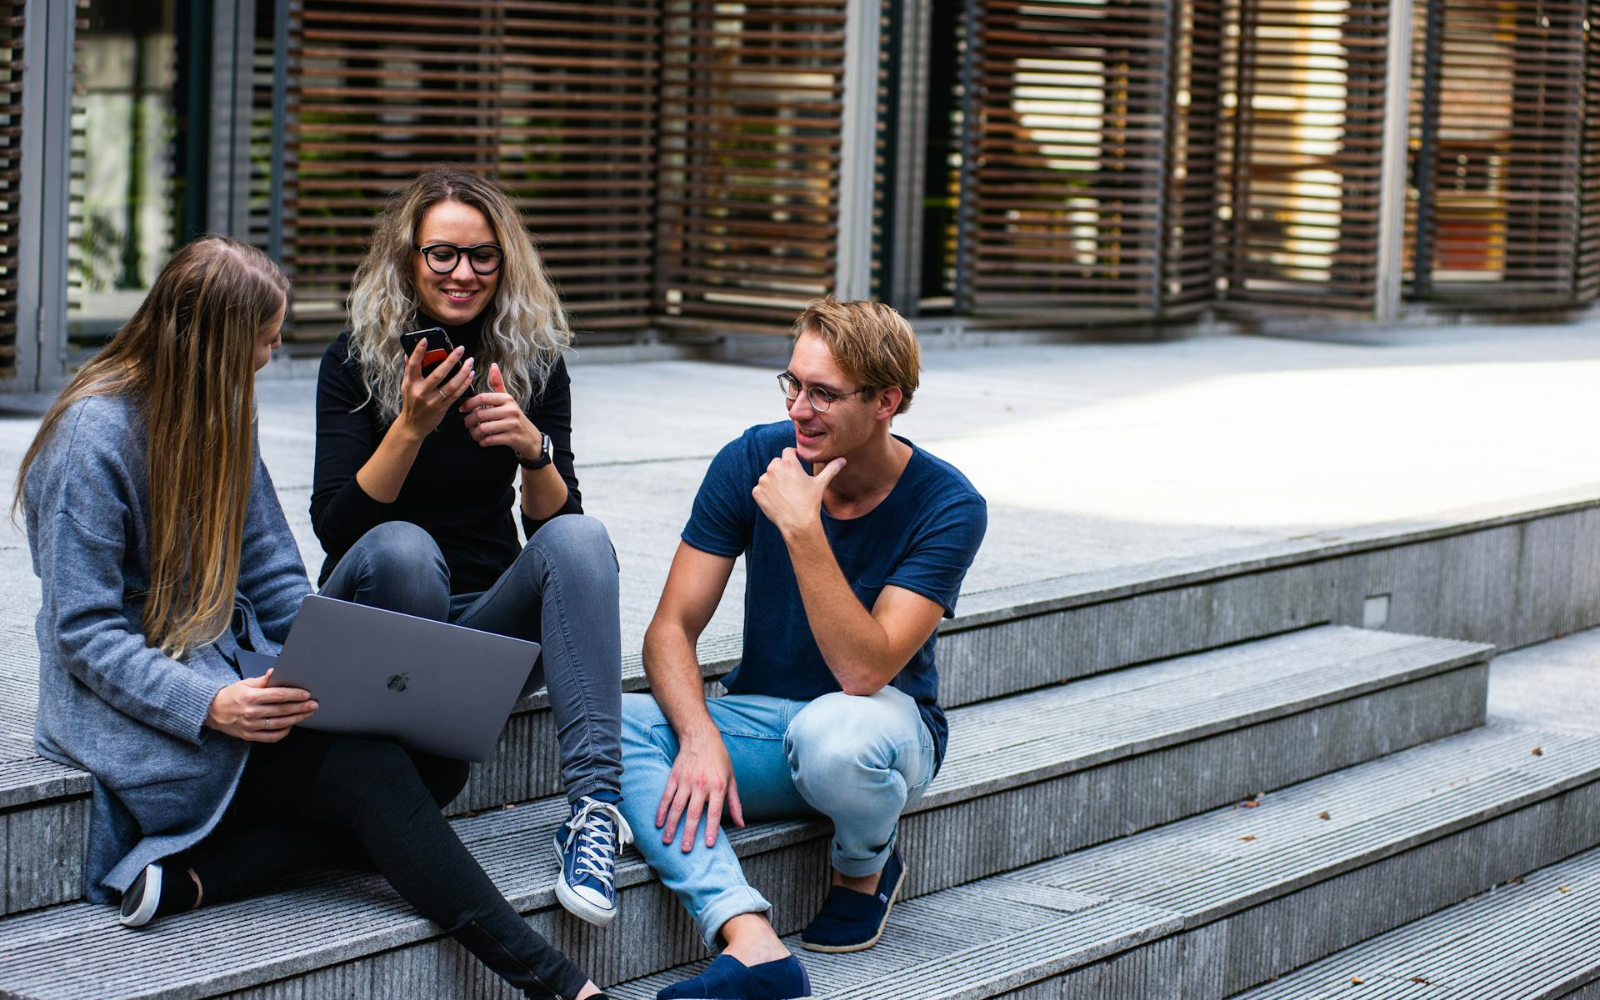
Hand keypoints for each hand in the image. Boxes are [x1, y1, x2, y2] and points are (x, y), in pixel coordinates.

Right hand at [205, 669, 316, 742]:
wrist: (211, 711)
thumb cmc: (230, 695)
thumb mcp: (245, 683)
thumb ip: (262, 680)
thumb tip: (275, 672)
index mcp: (250, 697)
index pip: (278, 695)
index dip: (295, 695)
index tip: (307, 694)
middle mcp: (251, 712)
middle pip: (282, 710)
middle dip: (301, 707)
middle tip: (314, 704)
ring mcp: (250, 726)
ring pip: (280, 724)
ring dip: (297, 719)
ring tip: (307, 714)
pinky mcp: (249, 736)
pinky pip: (271, 737)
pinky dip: (284, 732)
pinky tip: (291, 725)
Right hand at [396, 338, 474, 437]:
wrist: (413, 426)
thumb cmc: (410, 402)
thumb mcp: (406, 386)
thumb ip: (408, 369)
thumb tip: (408, 353)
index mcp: (411, 383)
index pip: (414, 365)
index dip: (418, 352)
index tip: (425, 340)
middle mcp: (421, 392)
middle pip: (438, 374)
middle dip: (451, 360)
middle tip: (460, 349)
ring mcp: (432, 401)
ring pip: (451, 385)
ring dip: (463, 372)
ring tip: (470, 362)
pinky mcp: (442, 408)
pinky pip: (456, 394)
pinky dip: (464, 384)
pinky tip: (470, 375)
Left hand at [460, 363, 541, 458]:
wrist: (531, 438)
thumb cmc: (515, 417)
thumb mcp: (508, 400)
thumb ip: (498, 384)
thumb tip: (493, 365)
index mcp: (507, 399)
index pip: (482, 398)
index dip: (469, 403)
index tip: (462, 409)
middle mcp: (510, 410)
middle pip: (480, 414)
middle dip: (469, 421)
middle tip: (467, 424)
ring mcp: (512, 424)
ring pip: (483, 428)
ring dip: (475, 433)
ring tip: (474, 434)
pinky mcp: (512, 438)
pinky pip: (490, 440)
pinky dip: (483, 442)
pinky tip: (483, 441)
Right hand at [656, 731, 744, 850]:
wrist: (701, 737)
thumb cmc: (719, 759)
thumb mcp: (731, 779)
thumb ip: (734, 803)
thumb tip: (741, 824)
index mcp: (717, 786)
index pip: (714, 812)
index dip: (712, 829)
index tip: (708, 845)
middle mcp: (701, 785)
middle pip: (694, 813)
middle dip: (689, 833)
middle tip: (686, 849)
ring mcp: (685, 781)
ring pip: (677, 807)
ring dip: (672, 825)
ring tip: (667, 841)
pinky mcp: (674, 777)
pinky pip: (666, 797)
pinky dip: (661, 811)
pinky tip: (658, 823)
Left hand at [751, 448, 844, 538]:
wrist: (798, 524)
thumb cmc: (810, 502)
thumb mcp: (821, 484)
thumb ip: (831, 469)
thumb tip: (843, 460)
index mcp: (789, 462)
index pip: (788, 451)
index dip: (793, 458)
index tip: (797, 466)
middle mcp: (774, 468)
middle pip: (777, 463)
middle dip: (783, 470)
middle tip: (792, 484)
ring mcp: (764, 480)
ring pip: (768, 476)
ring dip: (774, 482)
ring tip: (786, 495)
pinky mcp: (757, 492)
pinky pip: (760, 489)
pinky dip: (767, 493)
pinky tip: (777, 501)